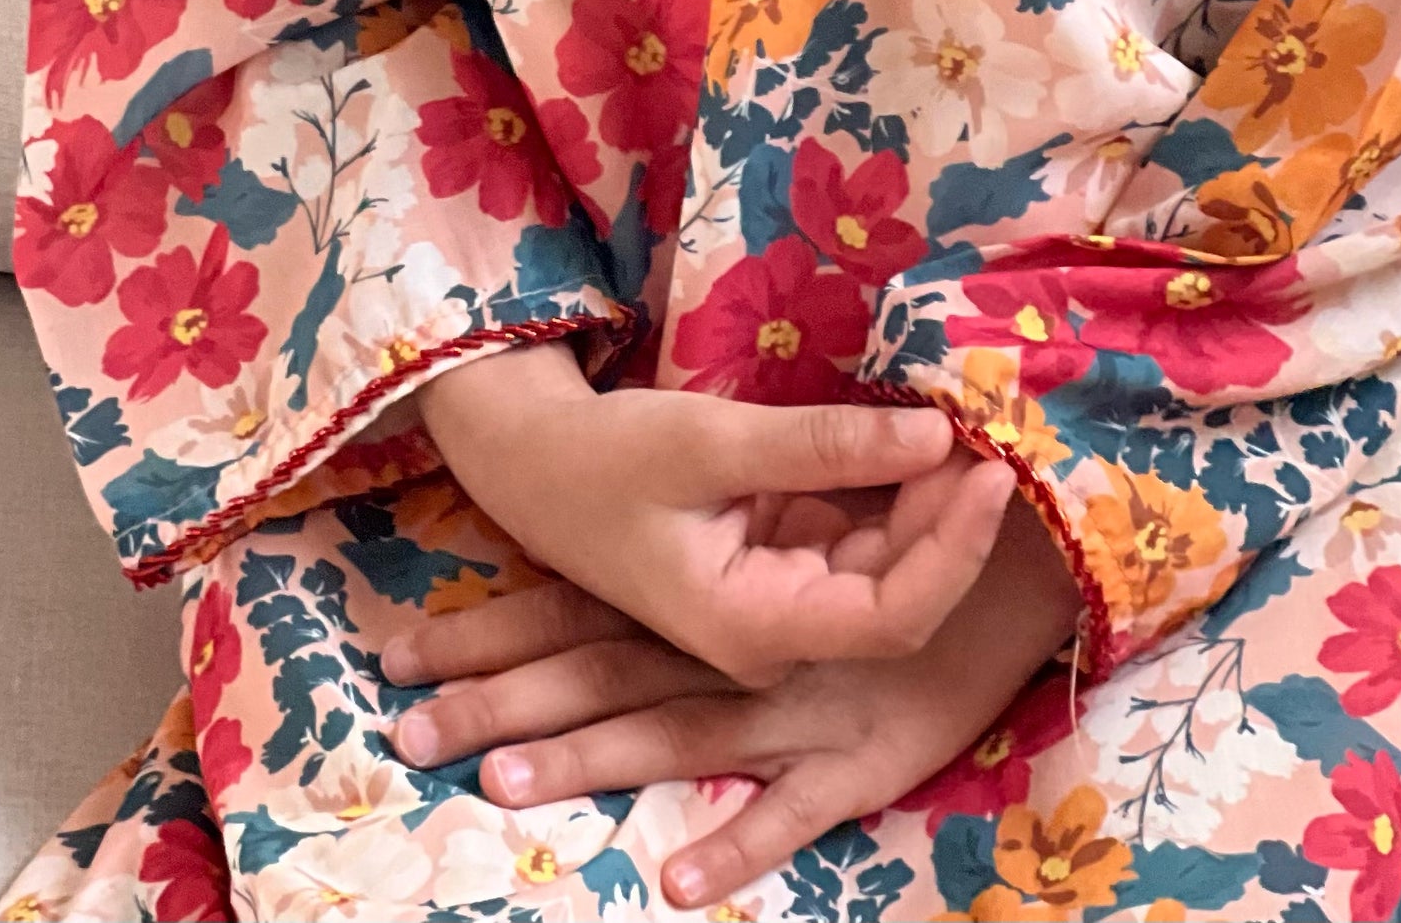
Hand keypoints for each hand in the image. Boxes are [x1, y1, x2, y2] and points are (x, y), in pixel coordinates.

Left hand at [384, 491, 1083, 908]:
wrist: (1003, 565)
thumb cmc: (886, 533)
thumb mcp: (784, 518)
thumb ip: (699, 540)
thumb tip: (592, 539)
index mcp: (706, 591)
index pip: (575, 611)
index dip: (490, 631)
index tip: (397, 656)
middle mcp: (731, 649)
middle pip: (599, 674)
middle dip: (501, 702)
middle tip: (409, 731)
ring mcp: (789, 709)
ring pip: (671, 736)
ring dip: (586, 758)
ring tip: (498, 786)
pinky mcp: (852, 764)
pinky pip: (788, 811)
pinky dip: (734, 842)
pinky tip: (675, 881)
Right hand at [415, 346, 1008, 683]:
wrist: (537, 465)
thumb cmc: (609, 458)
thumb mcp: (712, 443)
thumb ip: (825, 446)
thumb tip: (937, 439)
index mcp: (755, 628)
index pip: (891, 614)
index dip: (952, 549)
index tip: (991, 468)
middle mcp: (778, 633)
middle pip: (896, 590)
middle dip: (947, 515)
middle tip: (987, 426)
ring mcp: (780, 600)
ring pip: (881, 562)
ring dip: (924, 501)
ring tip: (966, 425)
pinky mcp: (778, 563)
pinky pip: (853, 536)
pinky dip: (889, 492)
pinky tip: (918, 442)